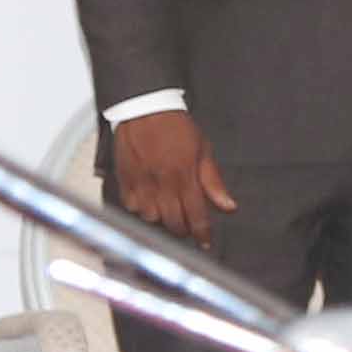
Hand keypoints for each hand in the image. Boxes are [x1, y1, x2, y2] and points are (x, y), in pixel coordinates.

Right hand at [105, 106, 233, 246]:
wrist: (145, 110)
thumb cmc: (176, 127)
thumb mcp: (203, 151)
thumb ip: (213, 182)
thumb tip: (228, 207)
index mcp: (184, 176)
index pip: (196, 214)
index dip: (202, 232)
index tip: (206, 242)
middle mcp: (161, 182)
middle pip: (172, 221)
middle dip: (183, 230)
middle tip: (189, 228)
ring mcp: (140, 182)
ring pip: (150, 217)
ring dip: (161, 220)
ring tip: (169, 213)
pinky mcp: (124, 179)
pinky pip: (130, 206)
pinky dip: (140, 210)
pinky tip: (149, 203)